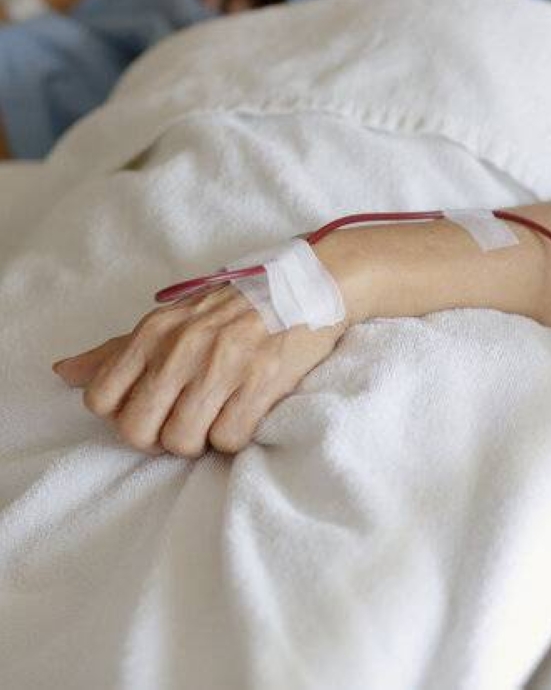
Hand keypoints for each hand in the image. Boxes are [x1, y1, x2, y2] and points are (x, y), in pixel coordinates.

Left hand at [53, 286, 344, 456]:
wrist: (308, 287)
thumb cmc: (236, 308)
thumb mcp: (172, 319)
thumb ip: (118, 350)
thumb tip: (65, 373)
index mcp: (155, 331)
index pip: (102, 399)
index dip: (124, 415)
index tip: (153, 409)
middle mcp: (183, 348)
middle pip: (138, 430)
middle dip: (159, 437)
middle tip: (186, 421)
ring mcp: (223, 366)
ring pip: (183, 441)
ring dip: (200, 440)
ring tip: (217, 418)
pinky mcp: (262, 383)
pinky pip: (229, 440)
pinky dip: (234, 438)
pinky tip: (244, 414)